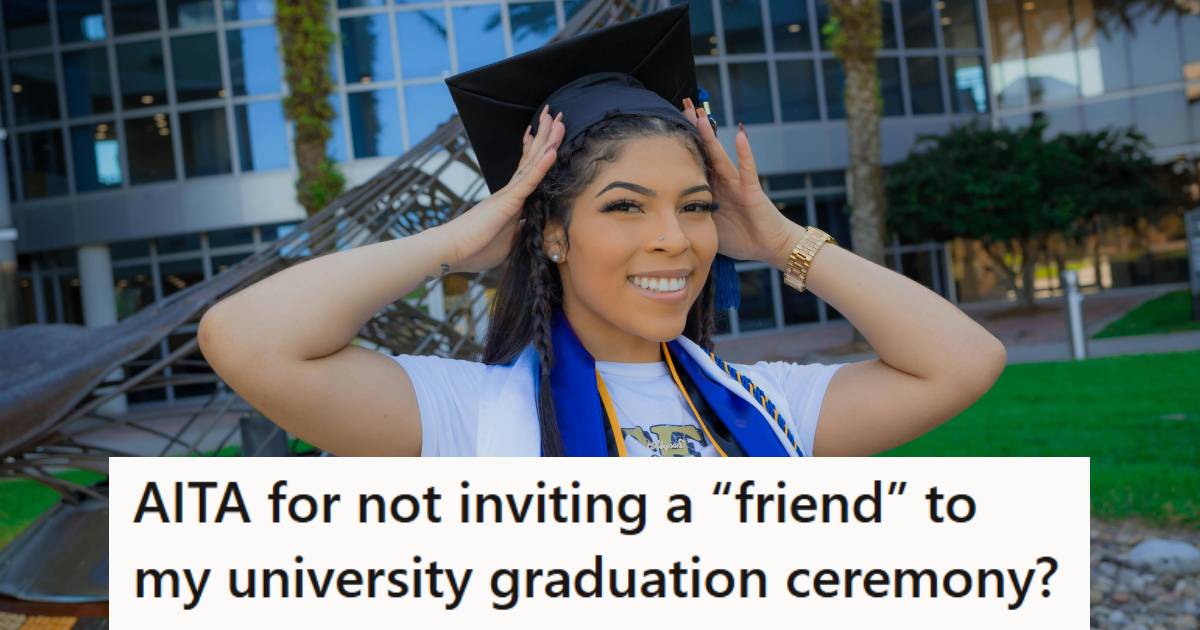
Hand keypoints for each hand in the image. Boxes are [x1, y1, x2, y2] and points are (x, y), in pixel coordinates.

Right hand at [446, 104, 564, 272]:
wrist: (452, 251)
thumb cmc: (475, 249)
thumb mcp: (507, 243)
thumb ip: (518, 233)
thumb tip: (528, 230)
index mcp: (510, 200)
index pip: (528, 171)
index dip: (538, 152)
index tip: (546, 135)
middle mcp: (510, 191)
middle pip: (532, 158)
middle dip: (545, 136)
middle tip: (555, 114)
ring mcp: (509, 194)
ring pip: (533, 163)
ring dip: (547, 141)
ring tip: (558, 121)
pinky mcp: (508, 202)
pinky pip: (528, 181)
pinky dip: (541, 166)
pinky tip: (552, 151)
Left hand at [680, 98, 797, 265]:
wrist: (770, 247)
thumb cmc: (742, 239)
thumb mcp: (709, 230)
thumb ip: (691, 221)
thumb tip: (664, 222)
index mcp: (711, 191)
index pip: (693, 164)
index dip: (681, 146)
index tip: (666, 126)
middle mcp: (723, 182)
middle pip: (705, 152)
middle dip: (694, 129)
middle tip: (683, 105)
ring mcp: (737, 184)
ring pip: (721, 155)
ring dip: (711, 135)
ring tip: (701, 115)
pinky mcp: (752, 190)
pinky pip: (748, 169)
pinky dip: (744, 153)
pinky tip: (740, 135)